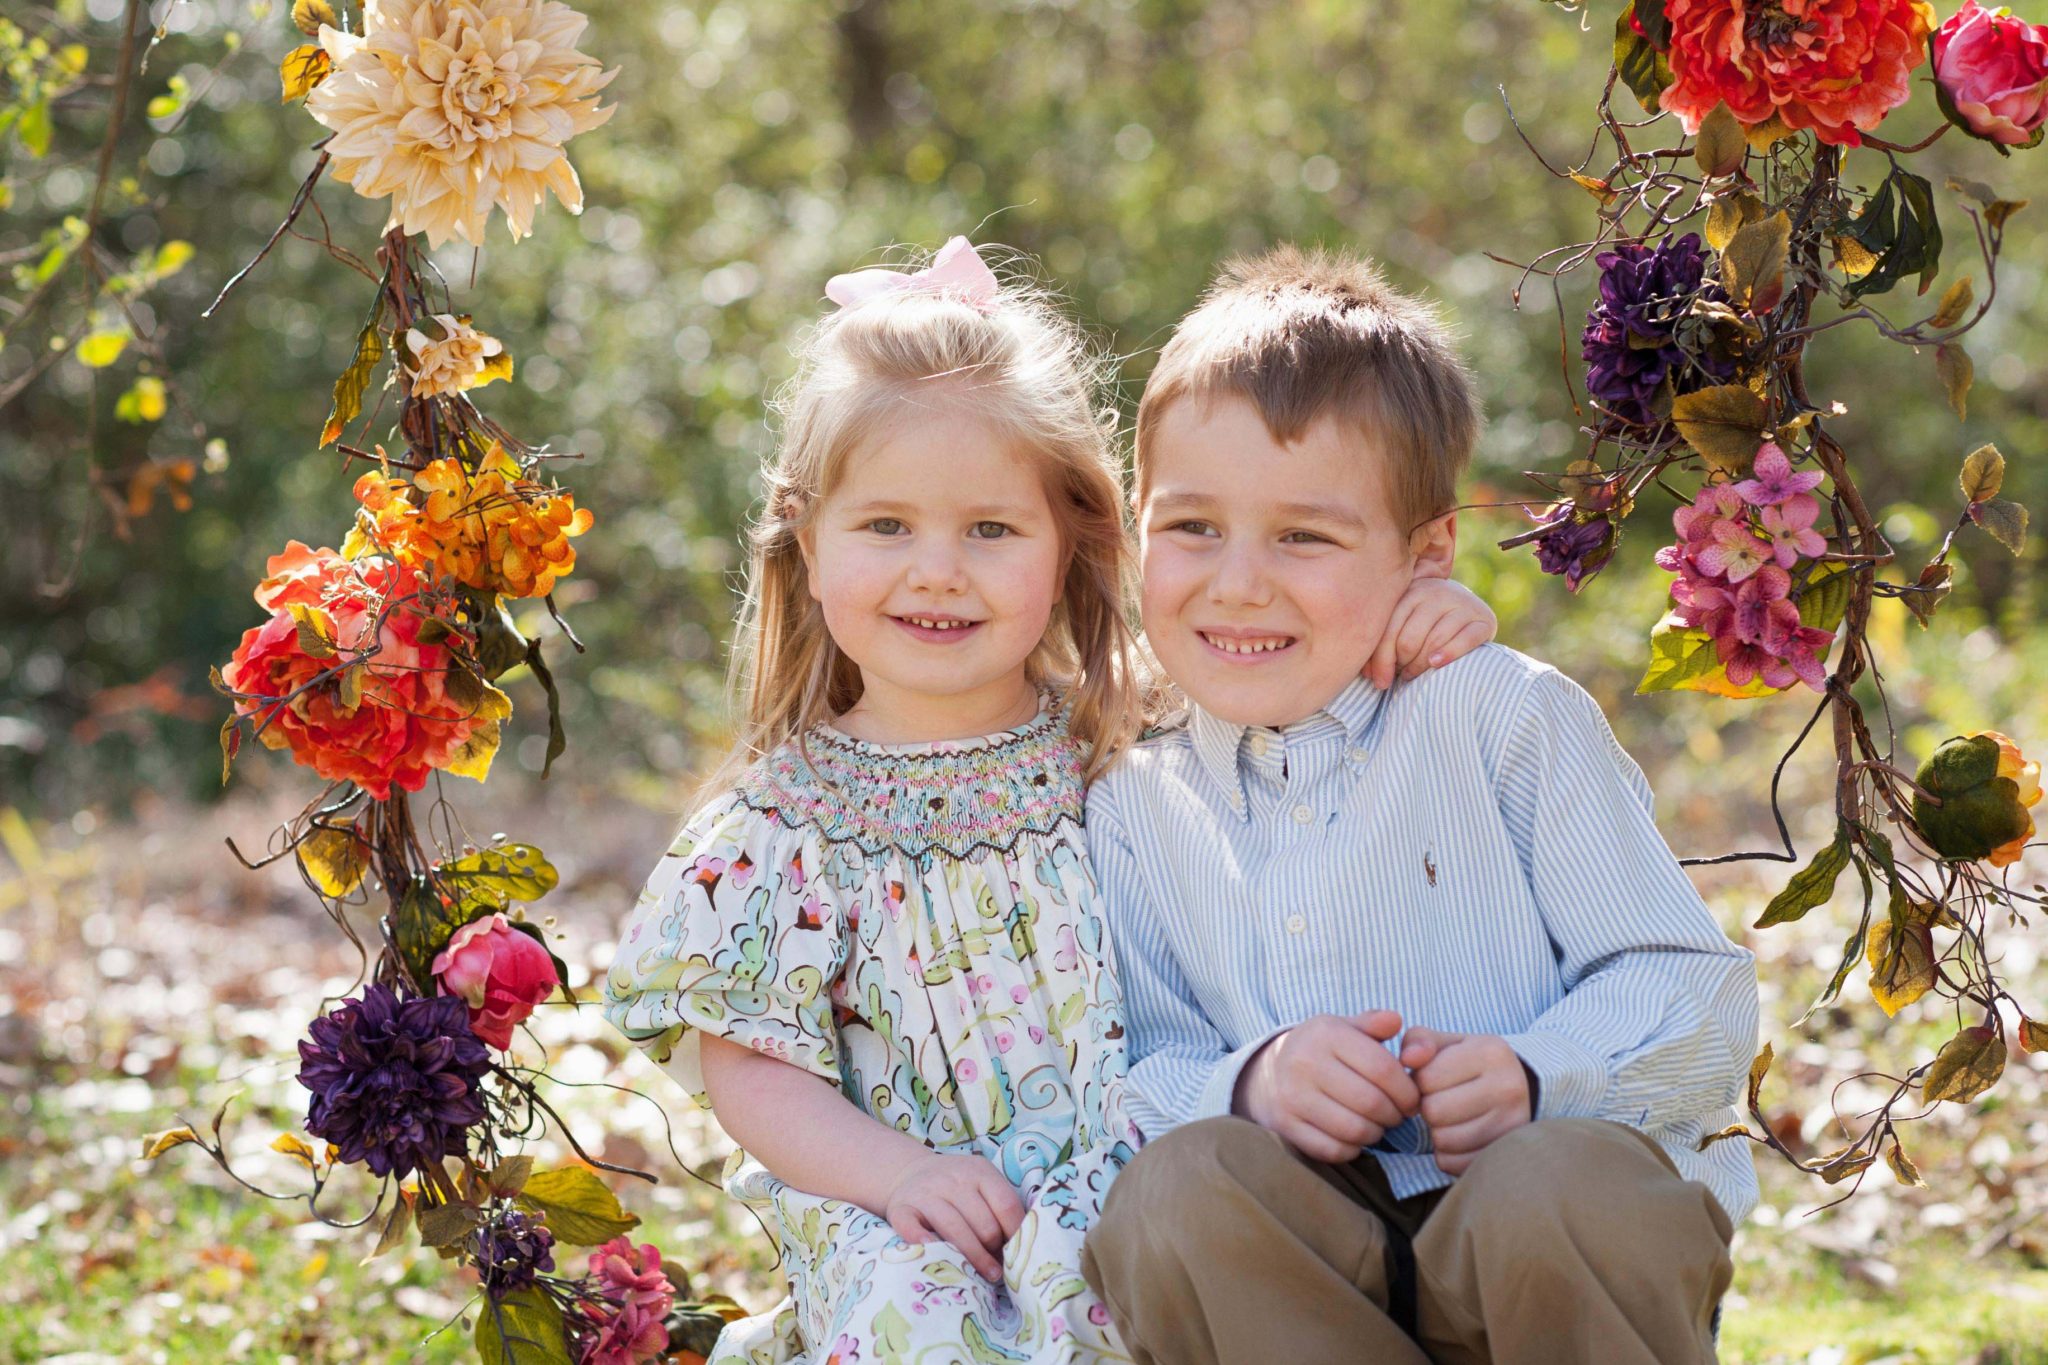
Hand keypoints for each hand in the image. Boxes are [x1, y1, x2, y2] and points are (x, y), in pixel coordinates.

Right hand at [882, 1151, 1024, 1280]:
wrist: (909, 1172)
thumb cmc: (957, 1187)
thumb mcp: (982, 1182)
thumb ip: (1000, 1206)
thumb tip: (1022, 1246)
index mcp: (979, 1171)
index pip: (1006, 1205)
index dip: (1016, 1234)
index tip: (1019, 1253)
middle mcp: (952, 1179)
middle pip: (983, 1223)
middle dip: (995, 1250)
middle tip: (999, 1267)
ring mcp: (924, 1193)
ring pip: (954, 1230)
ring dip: (973, 1258)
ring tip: (986, 1275)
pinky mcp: (900, 1209)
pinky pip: (912, 1230)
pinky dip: (924, 1244)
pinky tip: (938, 1256)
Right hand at [1235, 1011, 1419, 1162]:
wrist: (1269, 1072)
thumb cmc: (1321, 1050)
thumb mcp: (1344, 1028)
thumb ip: (1374, 1023)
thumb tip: (1396, 1021)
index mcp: (1325, 1034)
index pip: (1382, 1068)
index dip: (1407, 1090)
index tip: (1412, 1100)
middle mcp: (1304, 1063)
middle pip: (1371, 1102)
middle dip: (1394, 1115)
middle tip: (1397, 1115)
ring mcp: (1291, 1096)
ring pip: (1354, 1130)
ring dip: (1375, 1133)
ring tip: (1377, 1125)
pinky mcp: (1284, 1125)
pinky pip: (1333, 1149)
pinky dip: (1352, 1149)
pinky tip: (1354, 1137)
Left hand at [1364, 579, 1496, 689]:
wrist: (1464, 609)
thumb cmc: (1421, 625)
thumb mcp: (1400, 625)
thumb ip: (1380, 644)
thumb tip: (1370, 675)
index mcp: (1410, 590)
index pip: (1389, 629)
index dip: (1381, 660)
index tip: (1379, 681)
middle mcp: (1436, 591)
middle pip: (1410, 639)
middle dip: (1402, 664)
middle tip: (1401, 674)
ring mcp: (1462, 603)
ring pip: (1435, 641)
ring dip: (1420, 666)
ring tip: (1414, 674)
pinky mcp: (1484, 619)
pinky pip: (1465, 640)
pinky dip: (1450, 654)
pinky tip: (1435, 664)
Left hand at [1399, 1029, 1531, 1174]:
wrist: (1520, 1087)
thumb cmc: (1470, 1063)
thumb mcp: (1446, 1043)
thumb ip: (1419, 1041)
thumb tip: (1408, 1059)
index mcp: (1491, 1052)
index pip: (1426, 1078)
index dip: (1419, 1081)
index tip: (1433, 1080)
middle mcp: (1509, 1088)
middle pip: (1434, 1111)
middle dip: (1428, 1107)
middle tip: (1441, 1101)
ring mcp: (1512, 1125)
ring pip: (1443, 1140)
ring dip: (1436, 1131)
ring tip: (1451, 1118)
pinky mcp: (1507, 1155)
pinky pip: (1454, 1164)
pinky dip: (1447, 1154)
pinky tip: (1459, 1136)